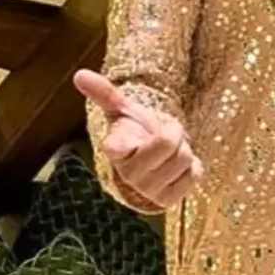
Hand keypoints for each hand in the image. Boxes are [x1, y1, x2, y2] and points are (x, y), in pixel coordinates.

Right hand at [74, 69, 202, 207]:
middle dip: (174, 131)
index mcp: (114, 150)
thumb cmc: (135, 133)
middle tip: (165, 133)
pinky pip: (194, 174)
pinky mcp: (167, 200)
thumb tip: (79, 74)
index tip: (119, 146)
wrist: (150, 162)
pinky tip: (177, 166)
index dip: (121, 144)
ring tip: (170, 151)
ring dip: (184, 148)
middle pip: (169, 142)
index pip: (115, 147)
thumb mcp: (123, 111)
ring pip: (185, 158)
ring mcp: (148, 189)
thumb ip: (104, 93)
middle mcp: (129, 173)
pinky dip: (192, 167)